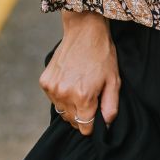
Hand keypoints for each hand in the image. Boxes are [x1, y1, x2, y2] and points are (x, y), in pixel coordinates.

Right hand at [39, 13, 120, 135]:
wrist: (84, 30)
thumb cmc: (102, 54)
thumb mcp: (114, 81)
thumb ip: (110, 106)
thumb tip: (106, 125)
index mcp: (83, 97)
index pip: (85, 128)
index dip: (92, 123)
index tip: (95, 112)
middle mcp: (65, 94)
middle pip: (72, 121)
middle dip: (81, 114)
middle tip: (88, 96)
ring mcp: (53, 88)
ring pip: (62, 111)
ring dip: (70, 105)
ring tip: (78, 86)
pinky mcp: (45, 81)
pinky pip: (53, 98)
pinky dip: (60, 94)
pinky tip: (69, 80)